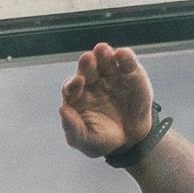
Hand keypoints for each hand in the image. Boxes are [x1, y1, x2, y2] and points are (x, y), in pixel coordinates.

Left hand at [60, 40, 158, 165]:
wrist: (131, 140)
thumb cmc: (103, 139)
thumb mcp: (87, 141)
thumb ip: (73, 129)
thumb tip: (62, 110)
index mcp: (77, 97)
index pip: (71, 87)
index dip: (72, 85)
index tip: (78, 83)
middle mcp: (92, 82)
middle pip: (87, 69)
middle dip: (86, 64)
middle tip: (87, 59)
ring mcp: (112, 76)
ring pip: (105, 61)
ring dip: (103, 54)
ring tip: (103, 50)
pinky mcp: (131, 73)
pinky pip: (126, 62)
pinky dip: (125, 56)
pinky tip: (122, 54)